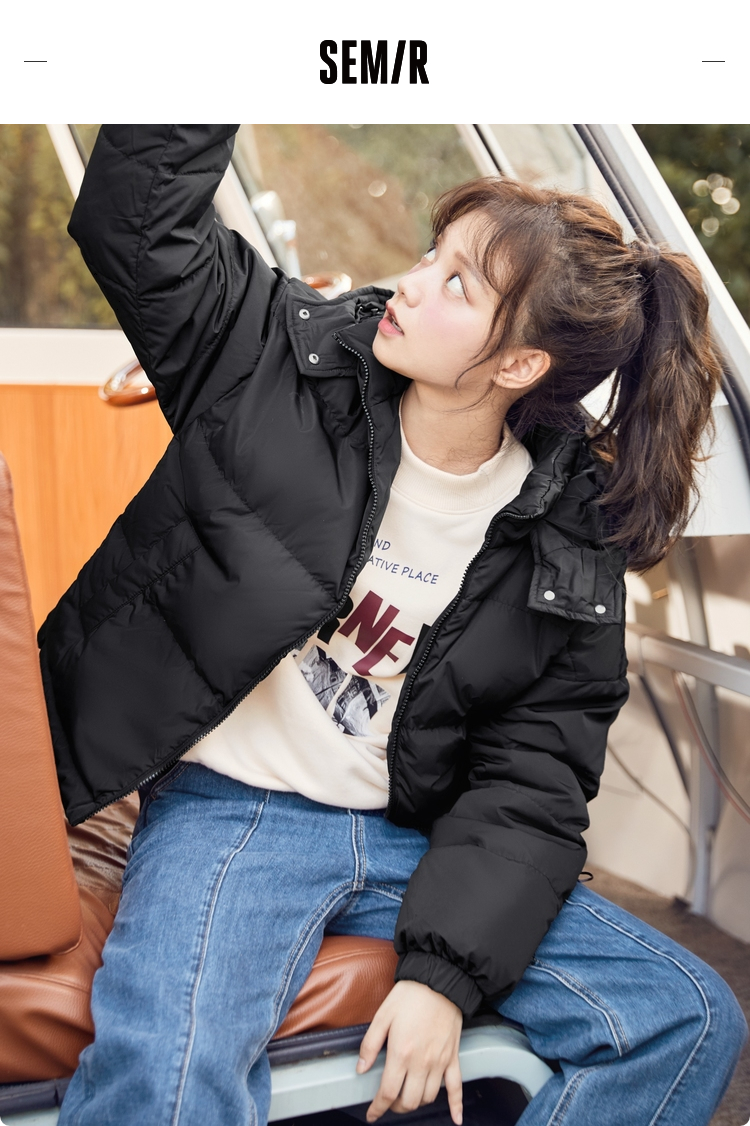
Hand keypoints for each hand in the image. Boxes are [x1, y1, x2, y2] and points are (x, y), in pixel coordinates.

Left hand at [356, 980, 462, 1123]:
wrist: (440, 980)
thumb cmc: (410, 995)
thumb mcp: (382, 1015)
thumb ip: (370, 1045)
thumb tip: (361, 1069)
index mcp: (401, 1053)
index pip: (388, 1093)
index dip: (377, 1108)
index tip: (371, 1114)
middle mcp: (421, 1063)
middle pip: (409, 1101)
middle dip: (396, 1106)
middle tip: (388, 1101)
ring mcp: (440, 1062)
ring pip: (429, 1097)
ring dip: (417, 1102)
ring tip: (408, 1096)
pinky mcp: (453, 1057)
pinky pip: (457, 1087)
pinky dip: (457, 1106)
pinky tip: (457, 1119)